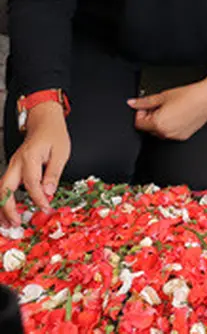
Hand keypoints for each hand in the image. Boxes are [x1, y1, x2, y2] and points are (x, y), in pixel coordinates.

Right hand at [0, 103, 70, 225]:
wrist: (44, 123)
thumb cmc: (54, 136)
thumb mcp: (61, 152)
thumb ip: (53, 173)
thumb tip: (49, 192)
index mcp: (30, 157)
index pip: (32, 183)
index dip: (38, 198)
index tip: (46, 208)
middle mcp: (16, 163)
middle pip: (5, 189)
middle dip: (8, 208)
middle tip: (16, 223)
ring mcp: (12, 166)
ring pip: (0, 190)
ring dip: (2, 207)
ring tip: (8, 223)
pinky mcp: (12, 169)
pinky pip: (4, 187)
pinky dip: (4, 201)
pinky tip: (8, 212)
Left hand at [128, 81, 206, 140]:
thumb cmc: (189, 95)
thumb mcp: (162, 96)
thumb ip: (144, 101)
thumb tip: (132, 103)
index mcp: (158, 124)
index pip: (138, 123)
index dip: (140, 112)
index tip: (145, 105)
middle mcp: (166, 133)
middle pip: (148, 128)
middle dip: (150, 117)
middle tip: (160, 105)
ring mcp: (175, 136)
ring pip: (160, 131)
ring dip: (160, 122)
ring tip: (171, 109)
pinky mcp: (184, 136)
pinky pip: (171, 133)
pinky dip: (171, 125)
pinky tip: (178, 114)